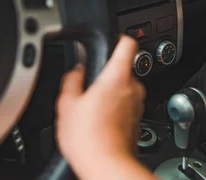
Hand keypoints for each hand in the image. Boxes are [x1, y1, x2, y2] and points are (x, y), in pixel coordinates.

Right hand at [56, 35, 145, 177]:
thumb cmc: (89, 138)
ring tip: (90, 109)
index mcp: (118, 76)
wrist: (107, 166)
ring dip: (109, 94)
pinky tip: (98, 121)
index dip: (117, 38)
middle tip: (87, 88)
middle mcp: (133, 87)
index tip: (109, 40)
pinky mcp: (137, 119)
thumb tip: (76, 70)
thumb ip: (72, 79)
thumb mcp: (67, 104)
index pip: (128, 43)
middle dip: (105, 75)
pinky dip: (114, 109)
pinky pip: (125, 105)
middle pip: (122, 68)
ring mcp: (138, 104)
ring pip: (123, 88)